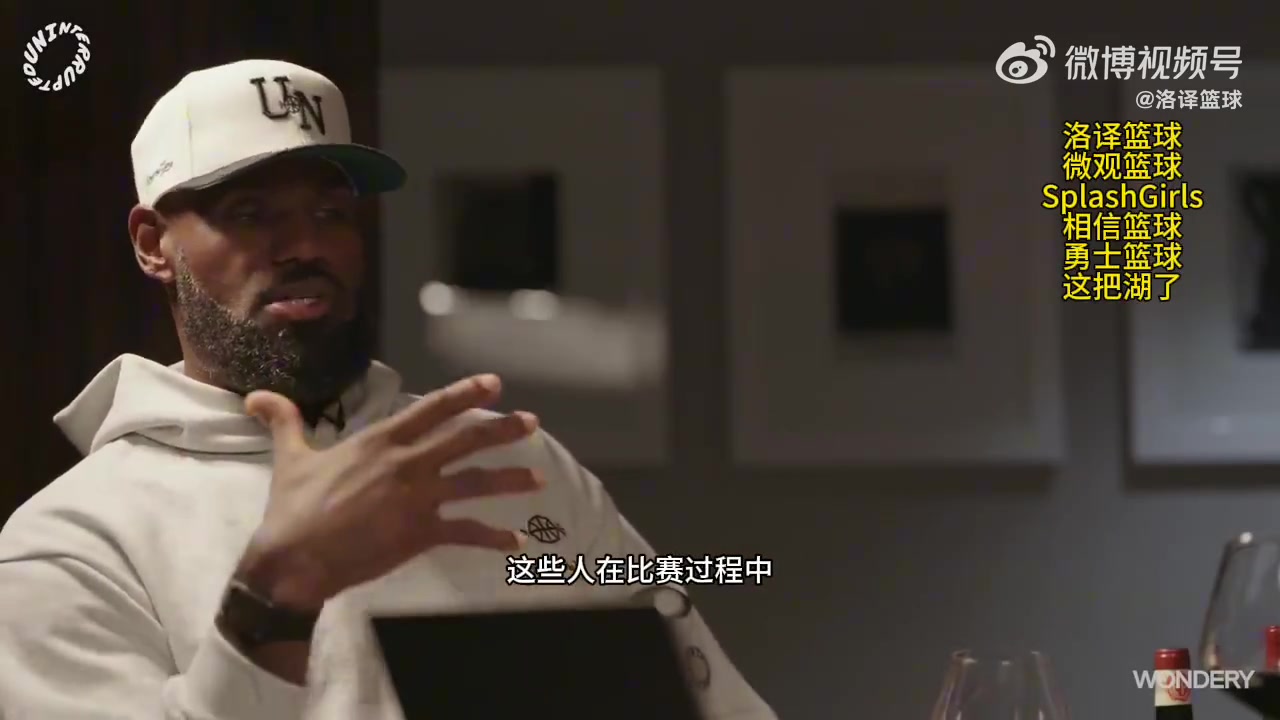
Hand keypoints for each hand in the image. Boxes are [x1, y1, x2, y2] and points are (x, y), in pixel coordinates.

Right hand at [237, 374, 543, 610]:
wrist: (295, 559)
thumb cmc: (293, 508)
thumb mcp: (291, 458)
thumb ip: (284, 422)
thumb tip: (256, 395)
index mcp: (381, 440)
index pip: (432, 408)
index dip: (465, 393)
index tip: (494, 382)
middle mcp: (407, 463)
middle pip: (466, 440)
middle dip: (504, 430)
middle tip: (533, 424)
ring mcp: (417, 498)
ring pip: (476, 484)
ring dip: (511, 480)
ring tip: (540, 479)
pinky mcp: (420, 533)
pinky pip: (466, 532)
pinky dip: (493, 538)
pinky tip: (515, 541)